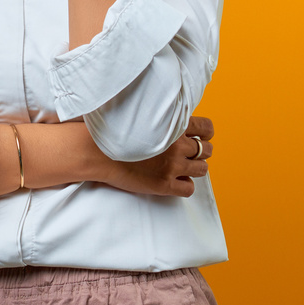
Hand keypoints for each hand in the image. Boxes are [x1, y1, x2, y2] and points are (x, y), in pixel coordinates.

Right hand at [100, 116, 214, 197]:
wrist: (96, 150)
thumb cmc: (114, 130)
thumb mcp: (143, 115)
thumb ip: (162, 118)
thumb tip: (173, 119)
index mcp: (173, 125)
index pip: (206, 127)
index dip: (206, 134)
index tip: (202, 137)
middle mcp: (177, 145)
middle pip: (207, 150)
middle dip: (201, 151)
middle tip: (189, 154)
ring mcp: (172, 166)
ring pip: (202, 170)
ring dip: (195, 168)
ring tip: (183, 168)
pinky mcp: (164, 184)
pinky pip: (189, 189)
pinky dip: (185, 185)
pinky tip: (174, 181)